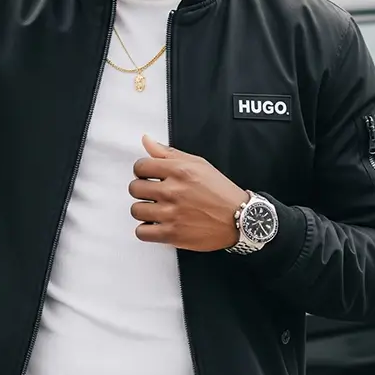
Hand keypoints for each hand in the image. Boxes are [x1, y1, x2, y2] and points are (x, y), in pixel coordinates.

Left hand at [129, 134, 248, 251]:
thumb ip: (169, 153)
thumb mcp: (198, 164)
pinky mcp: (172, 234)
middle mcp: (173, 191)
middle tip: (153, 194)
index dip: (142, 171)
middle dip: (142, 190)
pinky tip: (156, 225)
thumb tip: (146, 140)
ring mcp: (171, 214)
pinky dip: (146, 230)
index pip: (140, 166)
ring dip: (143, 210)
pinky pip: (142, 232)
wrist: (239, 218)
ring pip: (136, 210)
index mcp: (179, 170)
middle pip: (134, 188)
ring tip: (156, 210)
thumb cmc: (220, 190)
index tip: (148, 177)